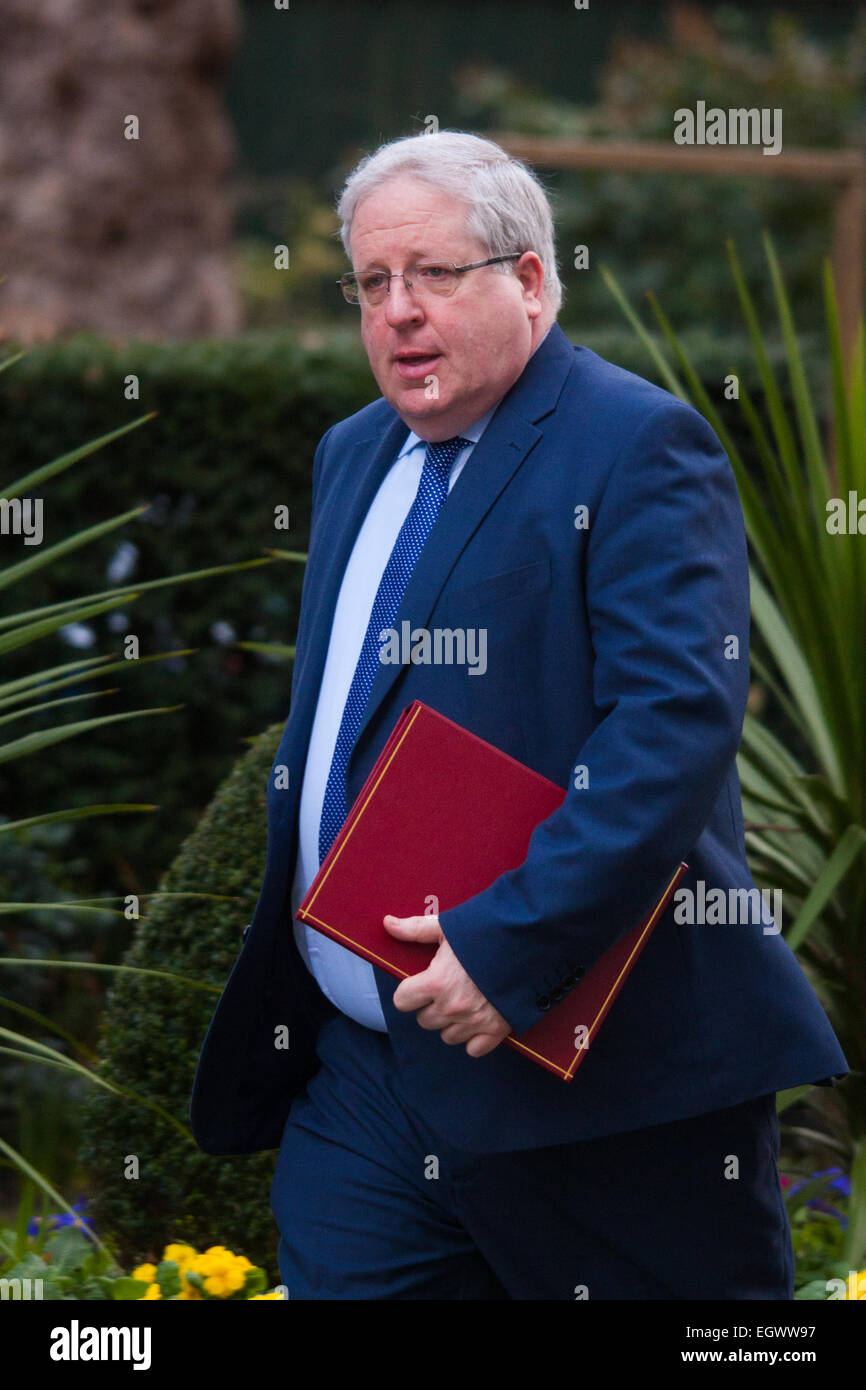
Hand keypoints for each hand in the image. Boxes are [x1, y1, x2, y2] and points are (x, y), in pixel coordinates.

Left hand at [383, 913, 510, 1057]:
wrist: (530, 941)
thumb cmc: (485, 931)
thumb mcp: (448, 927)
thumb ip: (415, 929)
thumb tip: (387, 923)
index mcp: (436, 982)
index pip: (403, 1001)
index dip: (409, 991)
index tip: (421, 982)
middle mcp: (451, 1006)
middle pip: (424, 1020)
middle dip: (431, 1006)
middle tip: (447, 988)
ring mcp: (474, 1022)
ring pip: (447, 1036)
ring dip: (452, 1022)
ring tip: (464, 1001)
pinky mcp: (496, 1031)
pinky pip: (474, 1049)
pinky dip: (475, 1038)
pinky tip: (479, 1018)